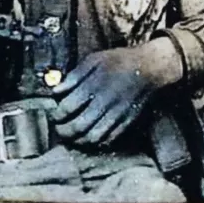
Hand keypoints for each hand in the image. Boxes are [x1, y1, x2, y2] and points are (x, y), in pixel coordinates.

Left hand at [51, 38, 182, 146]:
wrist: (149, 68)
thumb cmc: (118, 60)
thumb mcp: (93, 60)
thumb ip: (74, 76)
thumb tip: (56, 91)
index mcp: (94, 84)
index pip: (69, 107)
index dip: (57, 114)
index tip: (54, 115)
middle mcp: (105, 102)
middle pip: (78, 125)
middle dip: (64, 131)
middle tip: (58, 129)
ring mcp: (117, 114)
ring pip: (93, 136)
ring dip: (78, 140)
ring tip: (72, 136)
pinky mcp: (127, 122)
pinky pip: (109, 139)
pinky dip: (96, 142)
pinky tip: (89, 137)